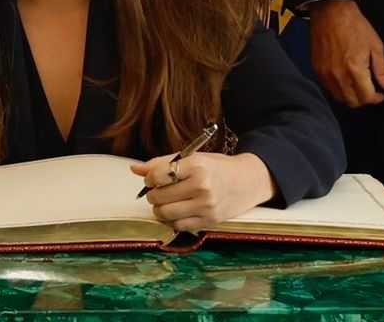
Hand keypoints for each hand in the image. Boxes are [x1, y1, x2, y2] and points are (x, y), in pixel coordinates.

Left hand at [130, 152, 275, 231]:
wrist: (248, 181)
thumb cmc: (218, 167)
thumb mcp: (193, 158)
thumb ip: (163, 163)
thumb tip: (135, 169)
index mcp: (197, 166)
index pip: (158, 175)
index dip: (149, 177)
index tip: (153, 178)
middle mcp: (202, 186)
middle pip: (159, 197)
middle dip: (153, 194)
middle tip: (159, 191)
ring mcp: (206, 207)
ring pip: (165, 214)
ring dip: (159, 209)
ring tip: (166, 202)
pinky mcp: (209, 222)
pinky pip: (178, 226)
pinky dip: (172, 220)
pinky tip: (177, 211)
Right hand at [308, 0, 383, 106]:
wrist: (330, 11)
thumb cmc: (355, 26)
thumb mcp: (375, 45)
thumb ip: (382, 70)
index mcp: (355, 70)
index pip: (367, 98)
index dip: (377, 98)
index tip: (382, 93)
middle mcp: (338, 76)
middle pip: (352, 102)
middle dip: (365, 99)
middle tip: (371, 89)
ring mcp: (325, 74)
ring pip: (339, 97)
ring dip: (351, 95)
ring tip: (358, 84)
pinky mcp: (316, 69)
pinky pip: (328, 88)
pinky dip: (339, 88)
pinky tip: (345, 78)